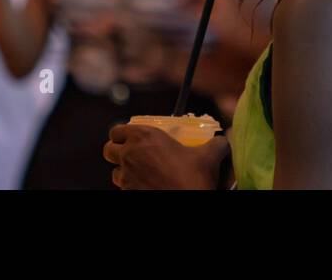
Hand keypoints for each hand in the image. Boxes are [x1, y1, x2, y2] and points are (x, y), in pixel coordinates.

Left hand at [103, 124, 228, 189]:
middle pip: (108, 150)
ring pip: (115, 172)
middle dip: (117, 151)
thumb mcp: (210, 155)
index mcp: (143, 137)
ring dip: (124, 171)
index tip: (131, 137)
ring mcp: (127, 178)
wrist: (188, 201)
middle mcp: (130, 155)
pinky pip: (124, 190)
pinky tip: (146, 186)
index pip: (116, 130)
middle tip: (132, 153)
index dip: (122, 133)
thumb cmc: (194, 177)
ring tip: (140, 172)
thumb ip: (216, 143)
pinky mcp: (128, 194)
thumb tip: (223, 141)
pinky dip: (132, 187)